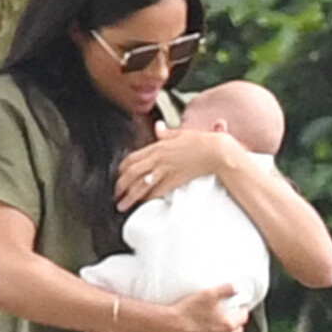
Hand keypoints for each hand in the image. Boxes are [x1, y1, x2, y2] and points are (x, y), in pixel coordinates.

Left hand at [115, 122, 235, 211]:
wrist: (216, 151)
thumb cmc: (202, 142)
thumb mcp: (181, 132)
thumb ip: (166, 132)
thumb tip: (158, 127)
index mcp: (158, 146)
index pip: (132, 158)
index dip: (122, 169)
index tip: (118, 177)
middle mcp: (159, 158)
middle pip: (133, 173)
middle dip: (121, 186)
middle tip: (115, 195)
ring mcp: (166, 170)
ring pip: (142, 184)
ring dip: (130, 196)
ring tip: (123, 205)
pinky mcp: (175, 180)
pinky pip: (157, 191)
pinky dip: (148, 198)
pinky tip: (143, 204)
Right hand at [169, 283, 248, 331]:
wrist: (171, 324)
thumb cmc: (187, 310)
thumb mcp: (208, 294)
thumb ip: (226, 290)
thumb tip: (237, 288)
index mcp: (227, 324)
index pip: (243, 318)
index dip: (242, 311)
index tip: (240, 309)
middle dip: (236, 324)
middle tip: (231, 319)